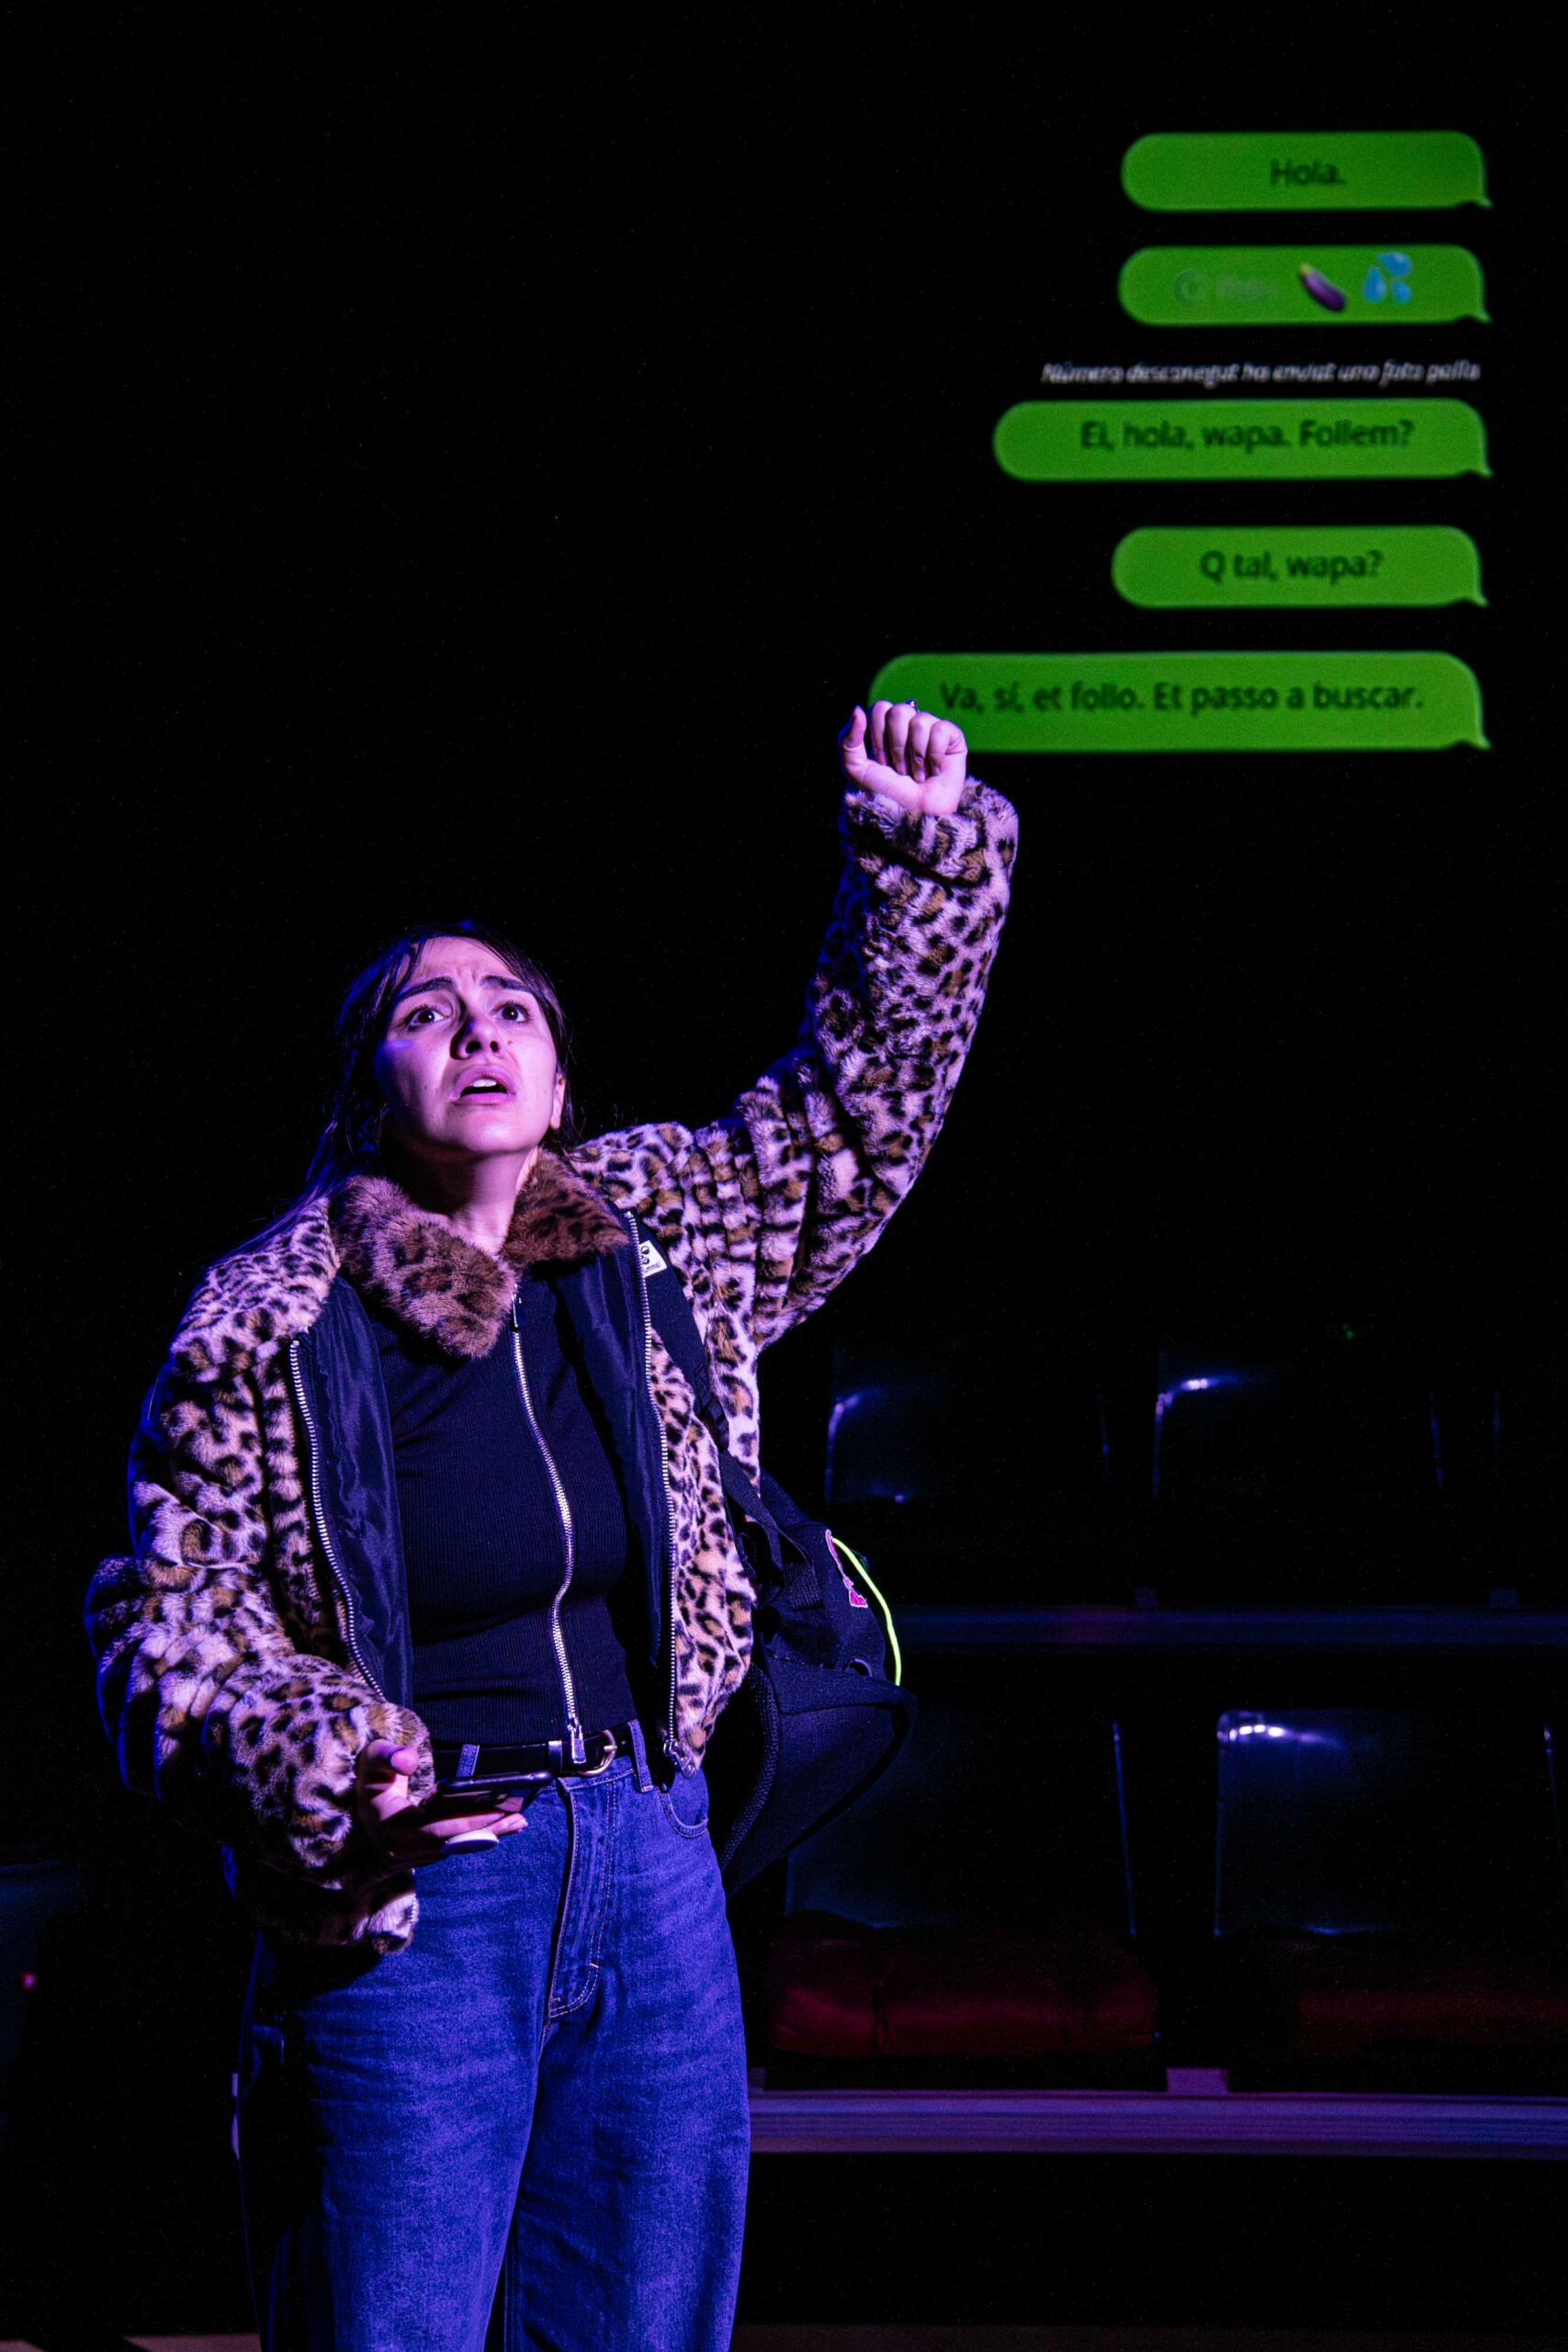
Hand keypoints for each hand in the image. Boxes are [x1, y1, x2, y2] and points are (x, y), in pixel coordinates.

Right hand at [355, 1739, 527, 1869]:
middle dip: (488, 1829)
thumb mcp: (370, 1763)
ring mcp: (414, 1856)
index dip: (469, 1821)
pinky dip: (477, 1836)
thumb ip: (387, 1756)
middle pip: (454, 1841)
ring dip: (488, 1834)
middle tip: (520, 1817)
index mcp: (393, 1826)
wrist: (353, 1818)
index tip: (497, 1810)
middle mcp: (404, 1849)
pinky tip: (501, 1826)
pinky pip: (454, 1846)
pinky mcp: (423, 1856)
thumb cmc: (367, 1784)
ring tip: (519, 1821)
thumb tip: (411, 1759)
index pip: (438, 1828)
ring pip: (456, 1847)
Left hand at [838, 701, 967, 816]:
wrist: (910, 816)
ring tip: (917, 775)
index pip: (881, 708)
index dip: (879, 736)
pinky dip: (935, 754)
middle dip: (896, 746)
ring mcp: (932, 731)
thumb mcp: (856, 769)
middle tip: (899, 770)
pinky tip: (934, 771)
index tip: (882, 762)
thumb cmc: (884, 794)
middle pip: (900, 711)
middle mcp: (909, 726)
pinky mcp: (953, 739)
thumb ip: (848, 740)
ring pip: (921, 721)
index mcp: (886, 728)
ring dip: (915, 755)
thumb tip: (858, 710)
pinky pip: (942, 729)